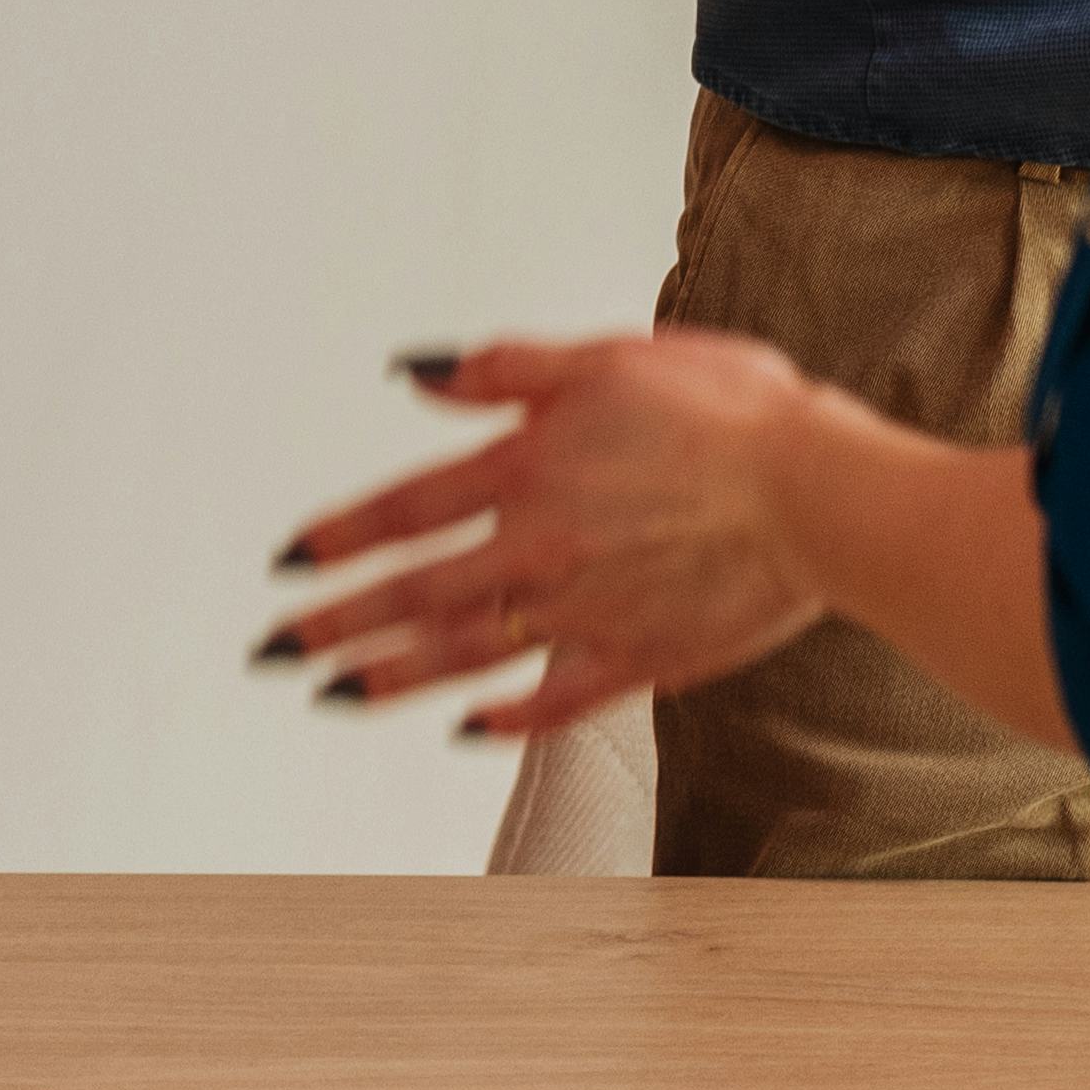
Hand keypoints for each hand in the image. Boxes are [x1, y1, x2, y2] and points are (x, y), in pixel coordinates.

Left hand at [258, 328, 853, 742]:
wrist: (817, 492)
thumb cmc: (728, 413)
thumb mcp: (605, 358)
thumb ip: (504, 373)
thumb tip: (415, 373)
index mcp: (526, 471)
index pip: (406, 510)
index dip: (339, 538)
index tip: (288, 563)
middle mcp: (539, 551)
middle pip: (414, 595)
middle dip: (333, 624)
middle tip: (271, 650)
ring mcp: (585, 614)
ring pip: (465, 655)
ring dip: (391, 677)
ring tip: (332, 696)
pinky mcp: (639, 659)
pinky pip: (556, 701)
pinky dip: (507, 721)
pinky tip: (467, 731)